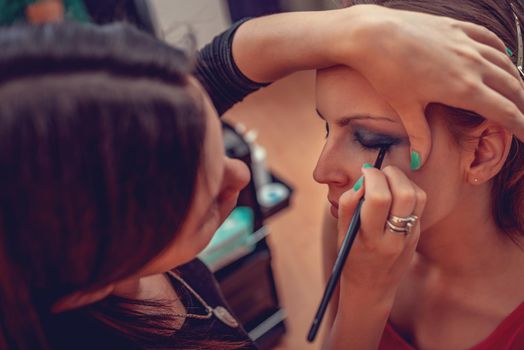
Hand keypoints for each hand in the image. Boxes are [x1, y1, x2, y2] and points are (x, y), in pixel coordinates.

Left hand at [328, 5, 523, 168]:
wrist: (371, 34)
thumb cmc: (386, 72)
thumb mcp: (404, 107)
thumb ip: (418, 134)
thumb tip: (419, 162)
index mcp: (464, 89)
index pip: (505, 112)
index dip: (522, 128)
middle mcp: (473, 64)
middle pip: (512, 89)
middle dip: (522, 107)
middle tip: (523, 120)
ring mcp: (466, 43)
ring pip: (504, 64)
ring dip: (515, 81)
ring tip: (517, 95)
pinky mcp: (456, 28)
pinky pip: (489, 40)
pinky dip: (501, 53)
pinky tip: (502, 59)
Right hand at [336, 165, 425, 302]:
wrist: (372, 287)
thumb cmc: (351, 256)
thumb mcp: (342, 233)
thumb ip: (348, 205)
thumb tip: (362, 181)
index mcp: (370, 238)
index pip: (379, 197)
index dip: (372, 177)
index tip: (364, 172)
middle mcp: (394, 238)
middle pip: (404, 193)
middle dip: (390, 174)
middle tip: (377, 173)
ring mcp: (410, 237)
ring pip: (418, 196)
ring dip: (402, 180)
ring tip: (387, 180)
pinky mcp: (418, 234)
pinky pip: (419, 204)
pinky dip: (408, 190)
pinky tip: (394, 193)